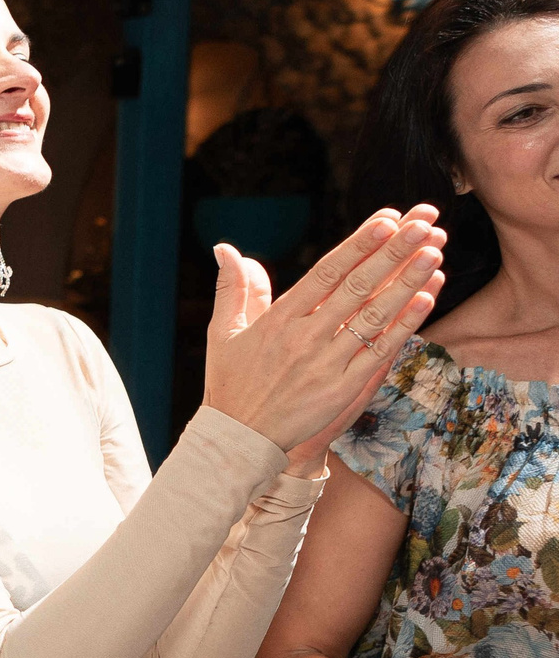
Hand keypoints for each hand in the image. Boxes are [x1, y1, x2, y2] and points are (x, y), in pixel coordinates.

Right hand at [199, 207, 444, 462]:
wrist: (240, 439)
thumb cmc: (231, 383)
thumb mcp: (223, 332)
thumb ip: (233, 287)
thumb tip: (225, 249)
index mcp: (278, 319)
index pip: (325, 272)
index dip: (358, 244)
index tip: (385, 219)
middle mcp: (304, 337)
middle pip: (356, 286)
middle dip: (393, 251)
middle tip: (422, 222)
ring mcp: (326, 363)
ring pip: (374, 314)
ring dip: (407, 281)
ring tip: (434, 251)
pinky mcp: (343, 388)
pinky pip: (380, 350)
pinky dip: (404, 323)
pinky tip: (426, 298)